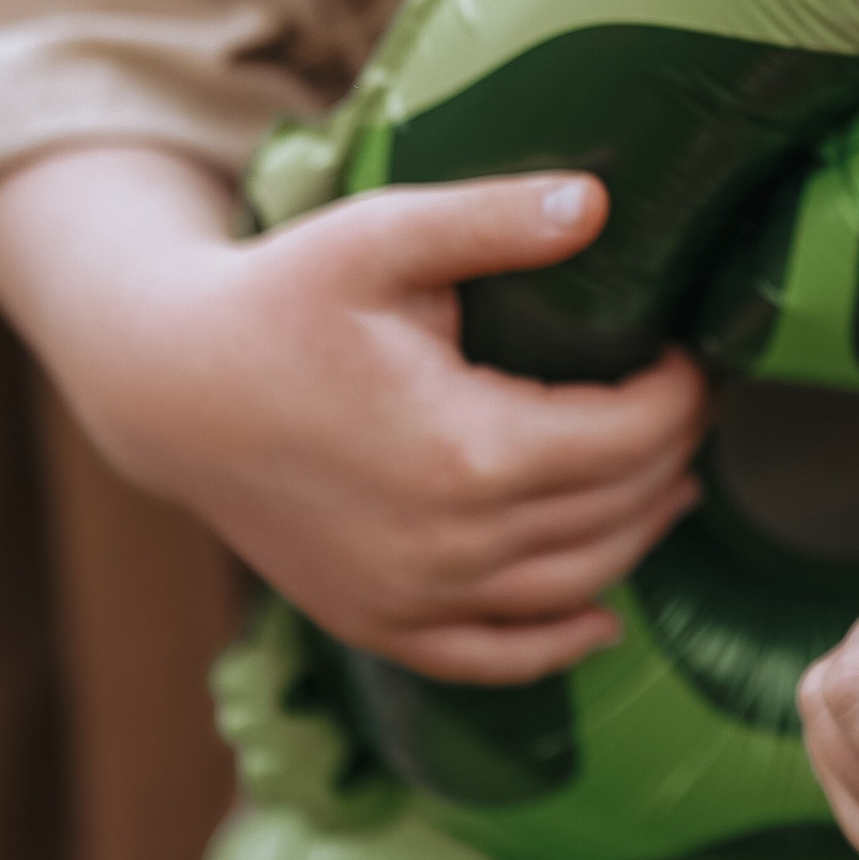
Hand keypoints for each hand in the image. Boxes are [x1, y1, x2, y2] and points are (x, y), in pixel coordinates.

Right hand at [0, 149, 709, 684]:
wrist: (165, 388)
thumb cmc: (276, 300)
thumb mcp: (382, 235)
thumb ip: (495, 220)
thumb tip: (598, 202)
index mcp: (465, 448)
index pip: (630, 437)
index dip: (682, 395)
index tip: (693, 352)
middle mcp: (448, 544)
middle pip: (616, 512)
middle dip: (672, 455)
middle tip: (691, 404)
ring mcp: (409, 597)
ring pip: (573, 587)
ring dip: (639, 535)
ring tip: (675, 481)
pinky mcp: (375, 622)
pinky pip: (491, 657)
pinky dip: (556, 644)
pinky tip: (600, 617)